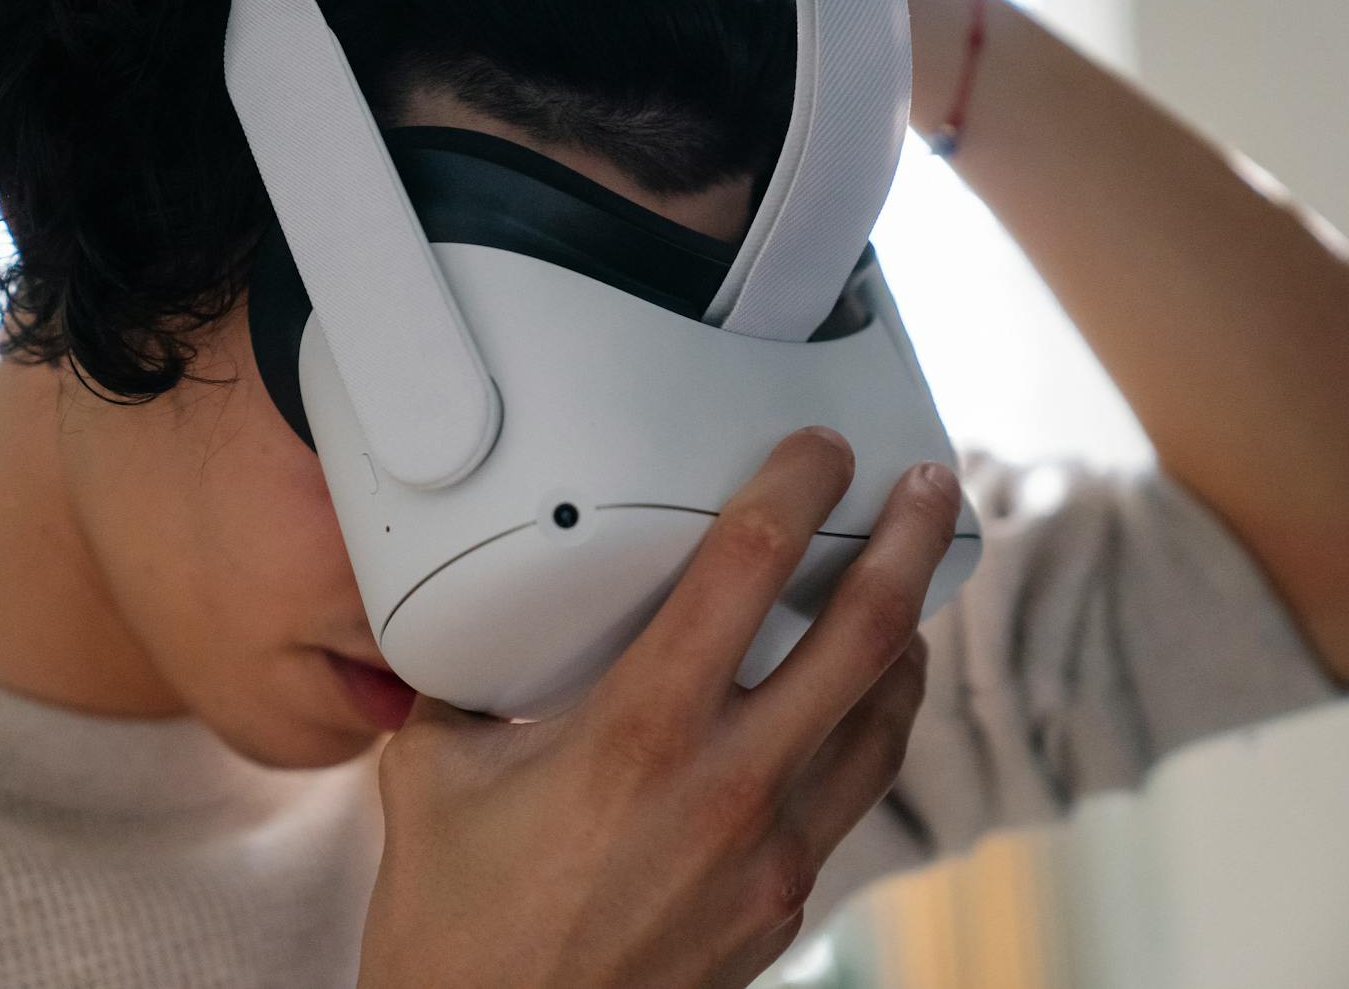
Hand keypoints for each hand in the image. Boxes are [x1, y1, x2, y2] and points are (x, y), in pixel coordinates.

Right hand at [356, 427, 959, 987]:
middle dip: (911, 544)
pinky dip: (869, 729)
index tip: (823, 448)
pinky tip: (857, 706)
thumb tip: (480, 621)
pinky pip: (852, 794)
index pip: (745, 568)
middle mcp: (727, 785)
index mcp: (638, 730)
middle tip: (933, 489)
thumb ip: (471, 678)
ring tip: (913, 591)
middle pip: (864, 636)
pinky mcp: (784, 905)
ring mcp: (771, 854)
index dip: (797, 488)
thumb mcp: (435, 770)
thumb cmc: (456, 919)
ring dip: (911, 641)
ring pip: (885, 720)